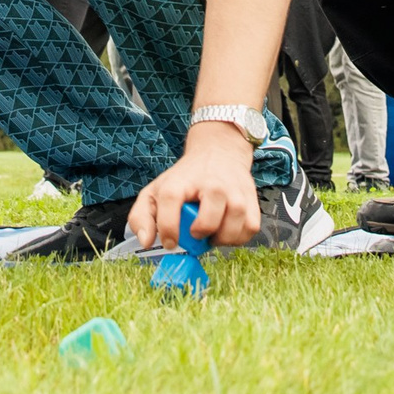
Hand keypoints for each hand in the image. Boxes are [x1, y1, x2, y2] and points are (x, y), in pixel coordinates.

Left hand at [128, 125, 261, 249]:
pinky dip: (238, 237)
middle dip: (199, 235)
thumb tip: (146, 241)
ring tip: (212, 232)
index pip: (170, 200)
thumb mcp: (157, 191)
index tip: (170, 242)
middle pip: (207, 222)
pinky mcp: (252, 198)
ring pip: (232, 229)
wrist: (219, 151)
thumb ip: (141, 216)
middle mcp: (210, 184)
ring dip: (220, 239)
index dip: (168, 228)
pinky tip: (227, 229)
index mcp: (180, 181)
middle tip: (195, 232)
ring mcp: (234, 191)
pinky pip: (249, 229)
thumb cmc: (187, 178)